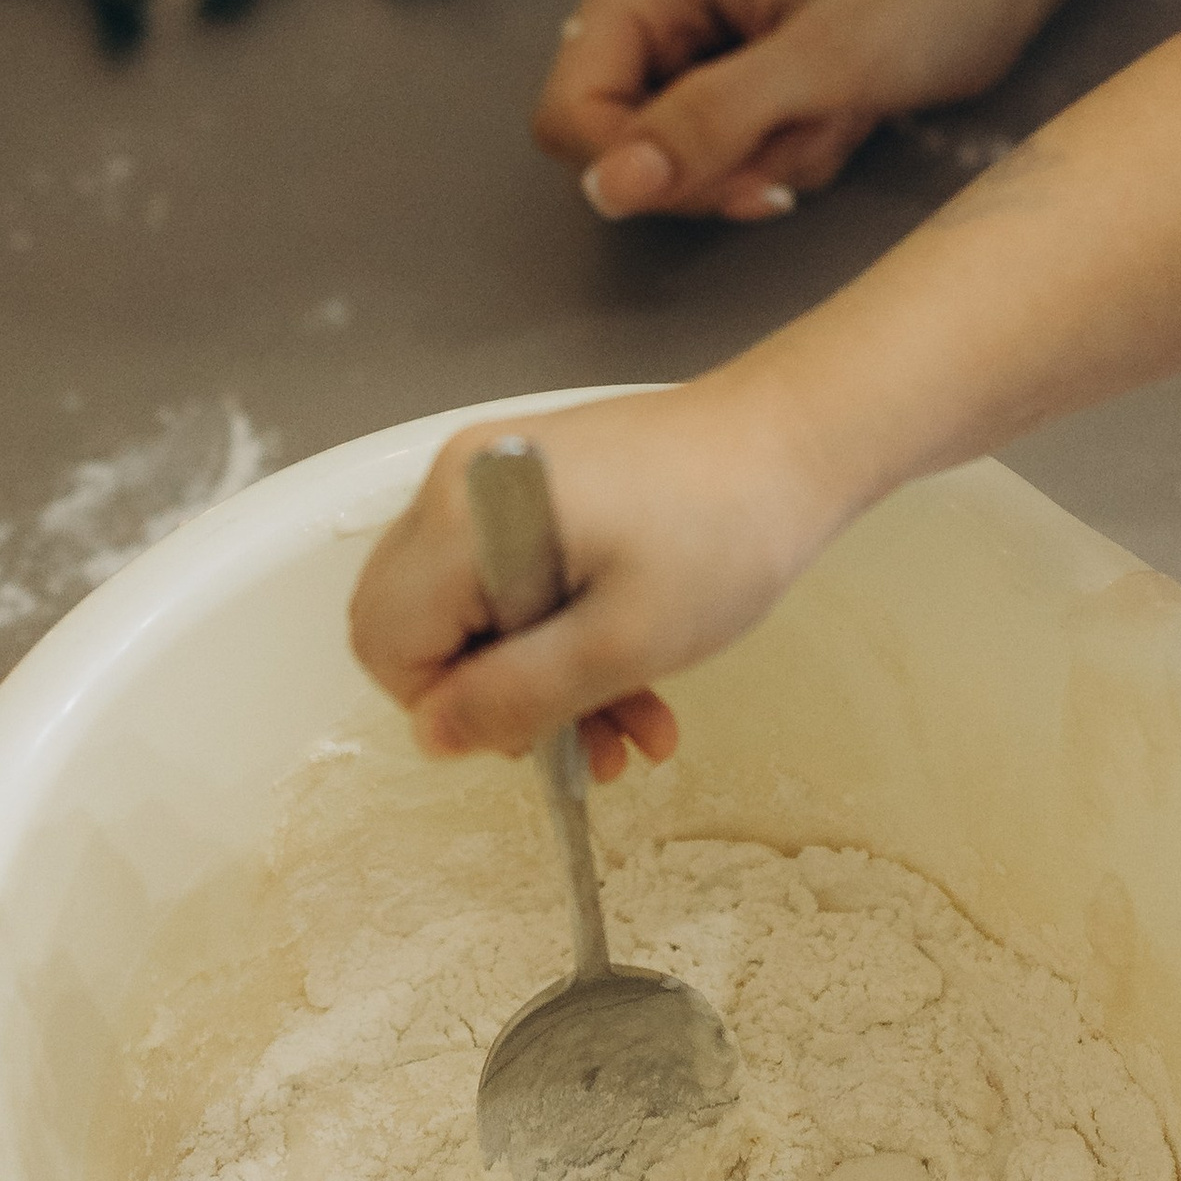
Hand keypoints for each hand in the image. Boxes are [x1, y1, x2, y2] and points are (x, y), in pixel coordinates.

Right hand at [348, 382, 842, 769]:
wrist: (794, 443)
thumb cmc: (723, 529)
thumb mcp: (622, 642)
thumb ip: (516, 697)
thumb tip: (433, 738)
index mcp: (468, 513)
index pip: (386, 640)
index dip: (446, 706)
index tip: (526, 735)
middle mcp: (462, 483)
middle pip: (417, 625)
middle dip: (494, 700)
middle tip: (578, 737)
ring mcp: (498, 478)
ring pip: (473, 613)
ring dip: (543, 682)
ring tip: (633, 731)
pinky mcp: (536, 484)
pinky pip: (513, 580)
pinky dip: (561, 637)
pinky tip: (635, 685)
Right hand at [534, 0, 1086, 225]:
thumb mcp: (826, 61)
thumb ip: (710, 122)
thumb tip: (608, 188)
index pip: (571, 113)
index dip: (641, 169)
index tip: (746, 177)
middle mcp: (648, 3)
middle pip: (620, 150)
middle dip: (718, 166)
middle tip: (809, 126)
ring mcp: (687, 42)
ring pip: (677, 165)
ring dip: (763, 162)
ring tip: (837, 106)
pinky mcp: (728, 74)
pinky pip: (723, 159)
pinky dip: (784, 157)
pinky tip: (838, 112)